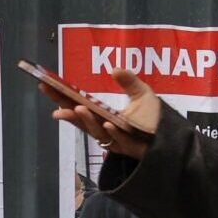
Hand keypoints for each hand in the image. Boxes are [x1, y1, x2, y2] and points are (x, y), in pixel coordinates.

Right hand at [45, 69, 159, 159]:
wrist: (173, 138)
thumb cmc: (155, 119)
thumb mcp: (143, 95)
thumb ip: (129, 82)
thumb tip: (114, 69)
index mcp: (103, 116)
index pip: (78, 105)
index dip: (61, 97)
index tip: (44, 84)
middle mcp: (106, 129)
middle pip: (82, 120)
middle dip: (67, 110)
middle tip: (53, 100)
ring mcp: (116, 140)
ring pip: (98, 132)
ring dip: (87, 121)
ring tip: (77, 108)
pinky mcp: (131, 148)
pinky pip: (119, 141)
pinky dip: (112, 133)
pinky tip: (107, 123)